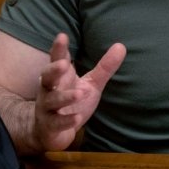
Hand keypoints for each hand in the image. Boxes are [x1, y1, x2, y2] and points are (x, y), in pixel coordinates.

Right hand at [33, 33, 125, 151]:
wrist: (52, 132)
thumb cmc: (72, 102)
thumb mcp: (90, 84)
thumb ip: (104, 67)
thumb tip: (121, 46)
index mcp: (60, 76)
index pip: (57, 59)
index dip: (58, 48)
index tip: (62, 36)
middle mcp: (50, 89)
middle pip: (46, 77)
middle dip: (53, 70)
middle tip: (64, 64)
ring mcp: (47, 108)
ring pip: (52, 100)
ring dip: (65, 97)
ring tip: (81, 93)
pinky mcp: (49, 126)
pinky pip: (55, 123)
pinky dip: (65, 121)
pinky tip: (77, 119)